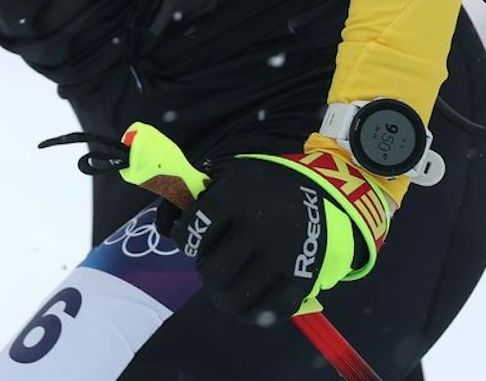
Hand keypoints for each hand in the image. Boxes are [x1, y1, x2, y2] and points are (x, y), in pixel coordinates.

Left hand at [121, 126, 388, 325]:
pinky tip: (247, 301)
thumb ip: (197, 192)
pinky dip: (251, 313)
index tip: (190, 239)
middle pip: (211, 272)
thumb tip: (165, 221)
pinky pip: (266, 312)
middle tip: (212, 264)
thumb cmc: (263, 186)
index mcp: (235, 198)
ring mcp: (280, 257)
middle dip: (206, 270)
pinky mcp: (300, 279)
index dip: (184, 239)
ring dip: (223, 295)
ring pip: (233, 298)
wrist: (321, 194)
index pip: (192, 231)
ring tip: (226, 285)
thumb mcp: (232, 173)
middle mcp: (256, 229)